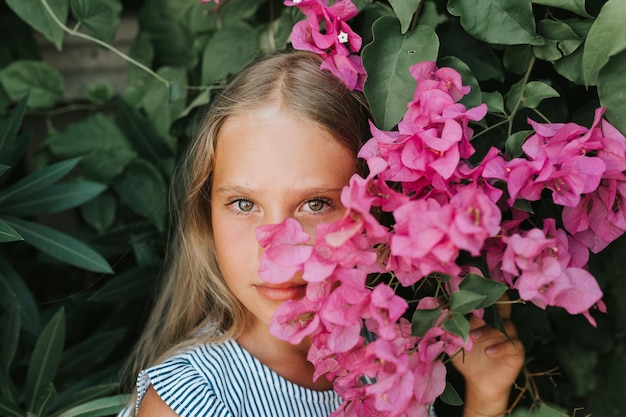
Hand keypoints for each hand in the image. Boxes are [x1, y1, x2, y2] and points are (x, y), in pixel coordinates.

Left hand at [452, 298, 524, 416]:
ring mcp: (510, 336)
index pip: (485, 301)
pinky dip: (500, 347)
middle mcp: (499, 323)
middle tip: (478, 305)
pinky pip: (513, 345)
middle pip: (502, 306)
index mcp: (485, 318)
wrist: (478, 383)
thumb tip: (436, 309)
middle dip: (493, 302)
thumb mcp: (453, 342)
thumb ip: (447, 326)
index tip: (465, 290)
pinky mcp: (516, 351)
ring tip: (473, 338)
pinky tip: (488, 352)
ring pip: (505, 326)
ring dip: (488, 331)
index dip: (477, 294)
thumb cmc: (467, 358)